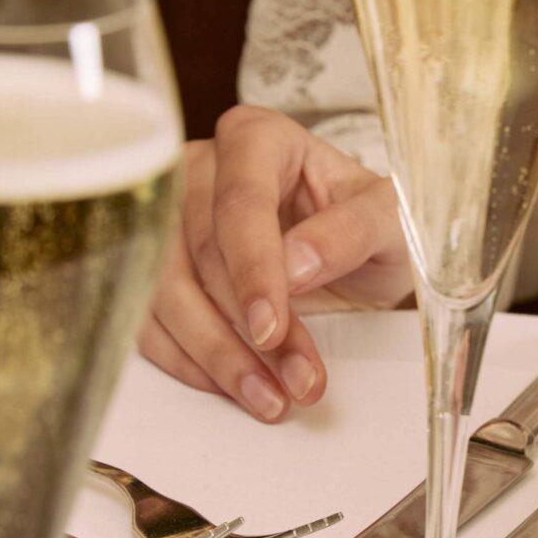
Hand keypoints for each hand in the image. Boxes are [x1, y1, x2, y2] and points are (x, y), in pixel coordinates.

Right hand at [141, 105, 410, 421]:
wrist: (356, 250)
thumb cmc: (367, 222)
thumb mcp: (388, 220)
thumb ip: (351, 230)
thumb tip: (296, 265)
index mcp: (258, 140)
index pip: (239, 202)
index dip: (251, 268)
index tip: (271, 327)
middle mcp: (200, 170)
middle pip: (198, 253)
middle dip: (244, 328)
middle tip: (296, 380)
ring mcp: (168, 219)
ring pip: (164, 292)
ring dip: (215, 354)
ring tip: (270, 398)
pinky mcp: (155, 268)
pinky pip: (150, 320)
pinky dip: (190, 362)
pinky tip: (233, 386)